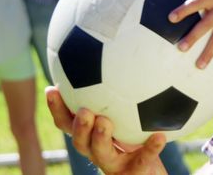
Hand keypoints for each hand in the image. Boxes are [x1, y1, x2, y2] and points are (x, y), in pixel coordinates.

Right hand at [46, 87, 167, 174]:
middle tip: (83, 109)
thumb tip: (114, 49)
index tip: (52, 89)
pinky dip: (150, 148)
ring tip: (104, 122)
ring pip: (101, 154)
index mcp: (91, 135)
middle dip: (78, 126)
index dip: (57, 109)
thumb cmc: (138, 135)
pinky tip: (160, 136)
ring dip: (100, 138)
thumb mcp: (127, 111)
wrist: (153, 170)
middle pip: (80, 141)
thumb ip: (117, 88)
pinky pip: (143, 160)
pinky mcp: (136, 171)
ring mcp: (115, 163)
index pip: (67, 123)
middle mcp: (98, 150)